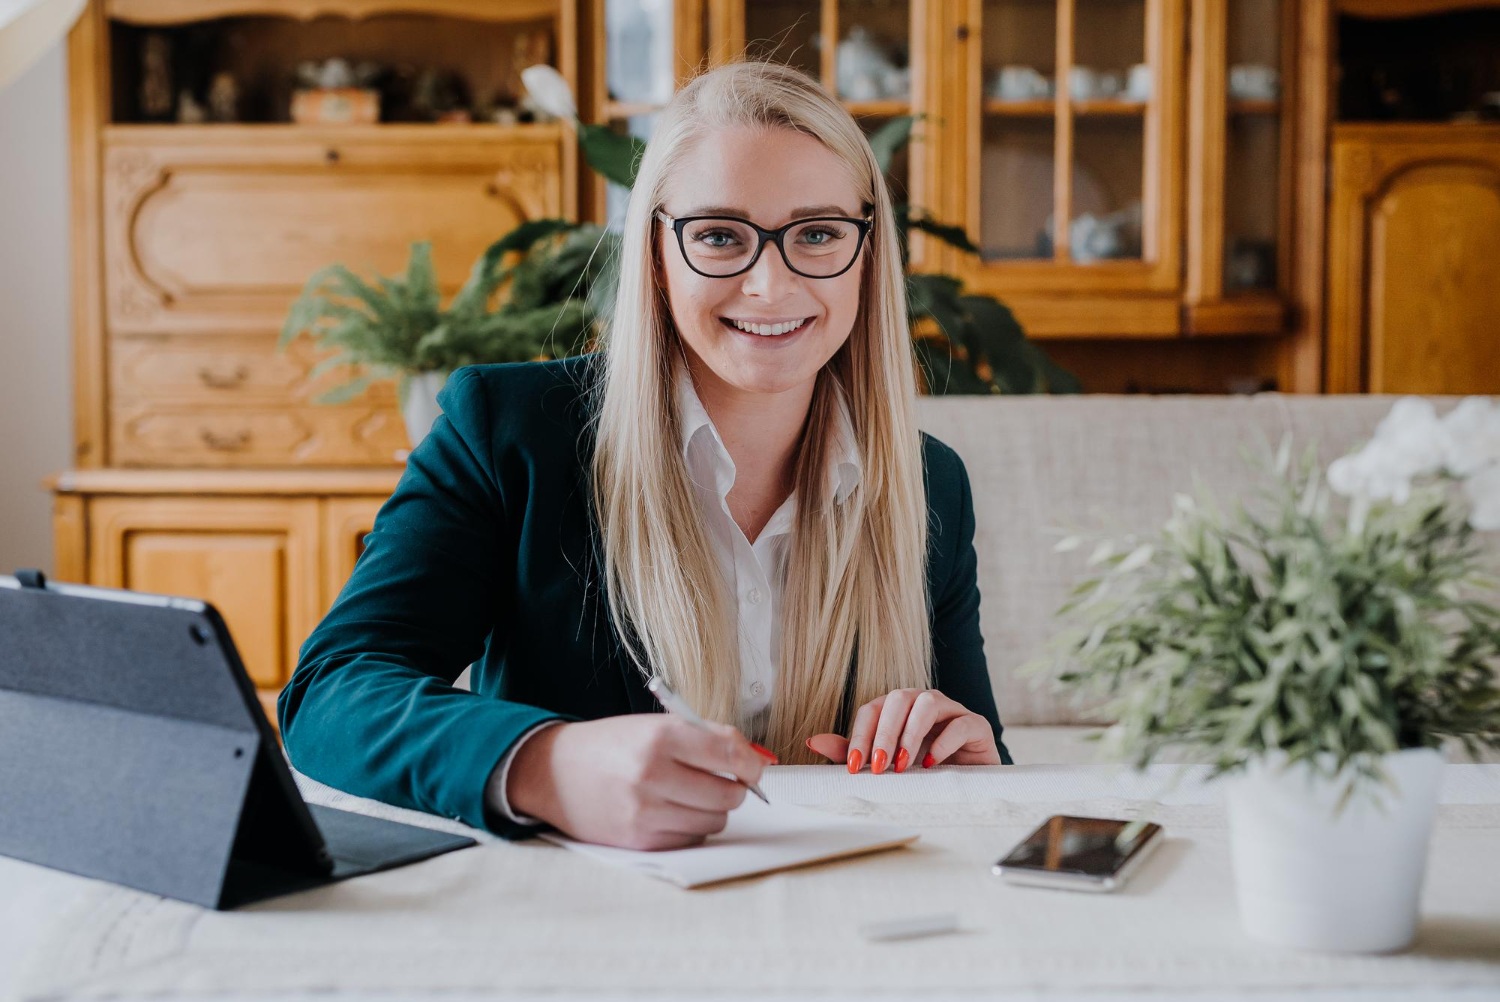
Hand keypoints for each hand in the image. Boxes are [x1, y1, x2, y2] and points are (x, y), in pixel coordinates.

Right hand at [506, 715, 774, 849]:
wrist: (553, 772)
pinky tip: (670, 810)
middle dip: (734, 788)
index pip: (730, 755)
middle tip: (721, 780)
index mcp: (660, 737)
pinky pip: (690, 839)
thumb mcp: (654, 725)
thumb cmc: (610, 745)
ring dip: (711, 809)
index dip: (752, 764)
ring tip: (689, 793)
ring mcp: (644, 812)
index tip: (754, 767)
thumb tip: (755, 760)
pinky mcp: (639, 840)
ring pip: (714, 820)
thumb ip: (706, 738)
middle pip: (729, 794)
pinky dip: (690, 826)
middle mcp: (652, 775)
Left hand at [805, 688, 1000, 772]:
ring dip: (910, 734)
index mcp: (897, 709)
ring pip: (927, 703)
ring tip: (903, 765)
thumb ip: (852, 752)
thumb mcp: (884, 763)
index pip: (871, 710)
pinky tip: (931, 763)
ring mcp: (951, 710)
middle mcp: (921, 702)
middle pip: (898, 700)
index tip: (854, 767)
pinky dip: (944, 742)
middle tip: (877, 766)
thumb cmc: (923, 769)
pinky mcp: (975, 725)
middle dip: (883, 734)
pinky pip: (960, 723)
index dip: (859, 736)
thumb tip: (813, 741)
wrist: (969, 780)